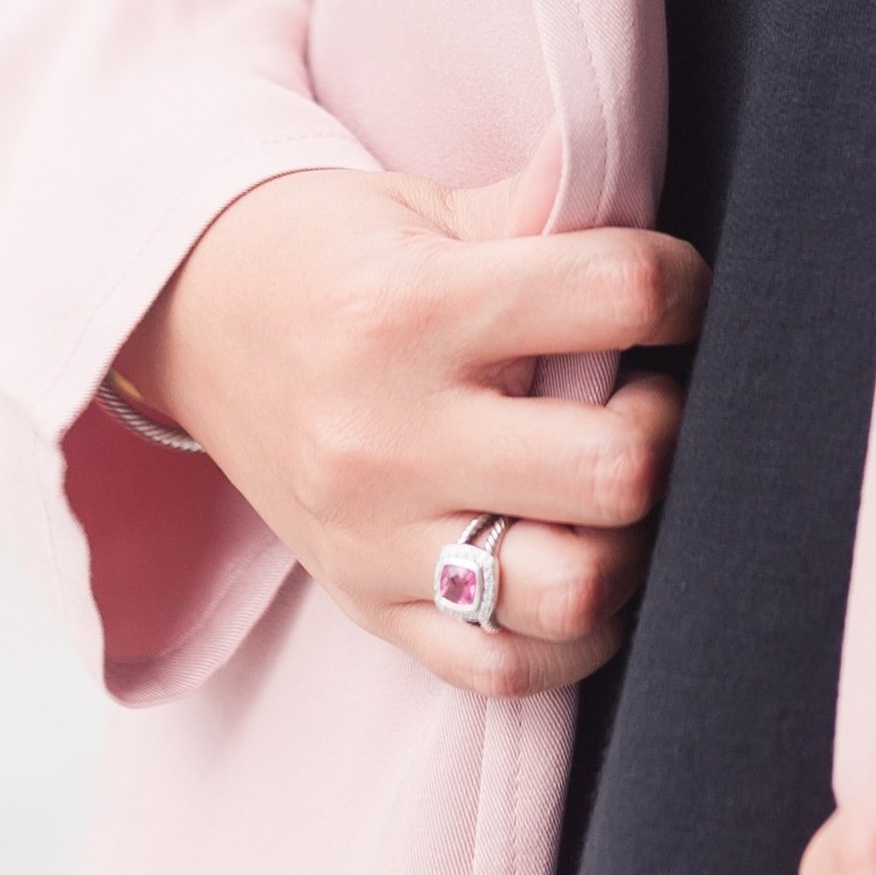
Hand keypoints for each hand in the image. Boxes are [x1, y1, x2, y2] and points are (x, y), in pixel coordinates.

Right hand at [119, 156, 705, 700]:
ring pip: (572, 591)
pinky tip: (582, 558)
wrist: (190, 315)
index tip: (677, 292)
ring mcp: (376, 537)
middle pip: (614, 469)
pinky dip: (576, 632)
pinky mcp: (368, 607)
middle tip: (650, 395)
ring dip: (631, 540)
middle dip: (669, 426)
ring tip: (613, 487)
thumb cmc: (342, 254)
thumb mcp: (435, 205)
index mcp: (417, 308)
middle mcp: (391, 434)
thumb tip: (669, 210)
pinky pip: (509, 669)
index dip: (685, 285)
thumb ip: (554, 209)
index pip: (621, 294)